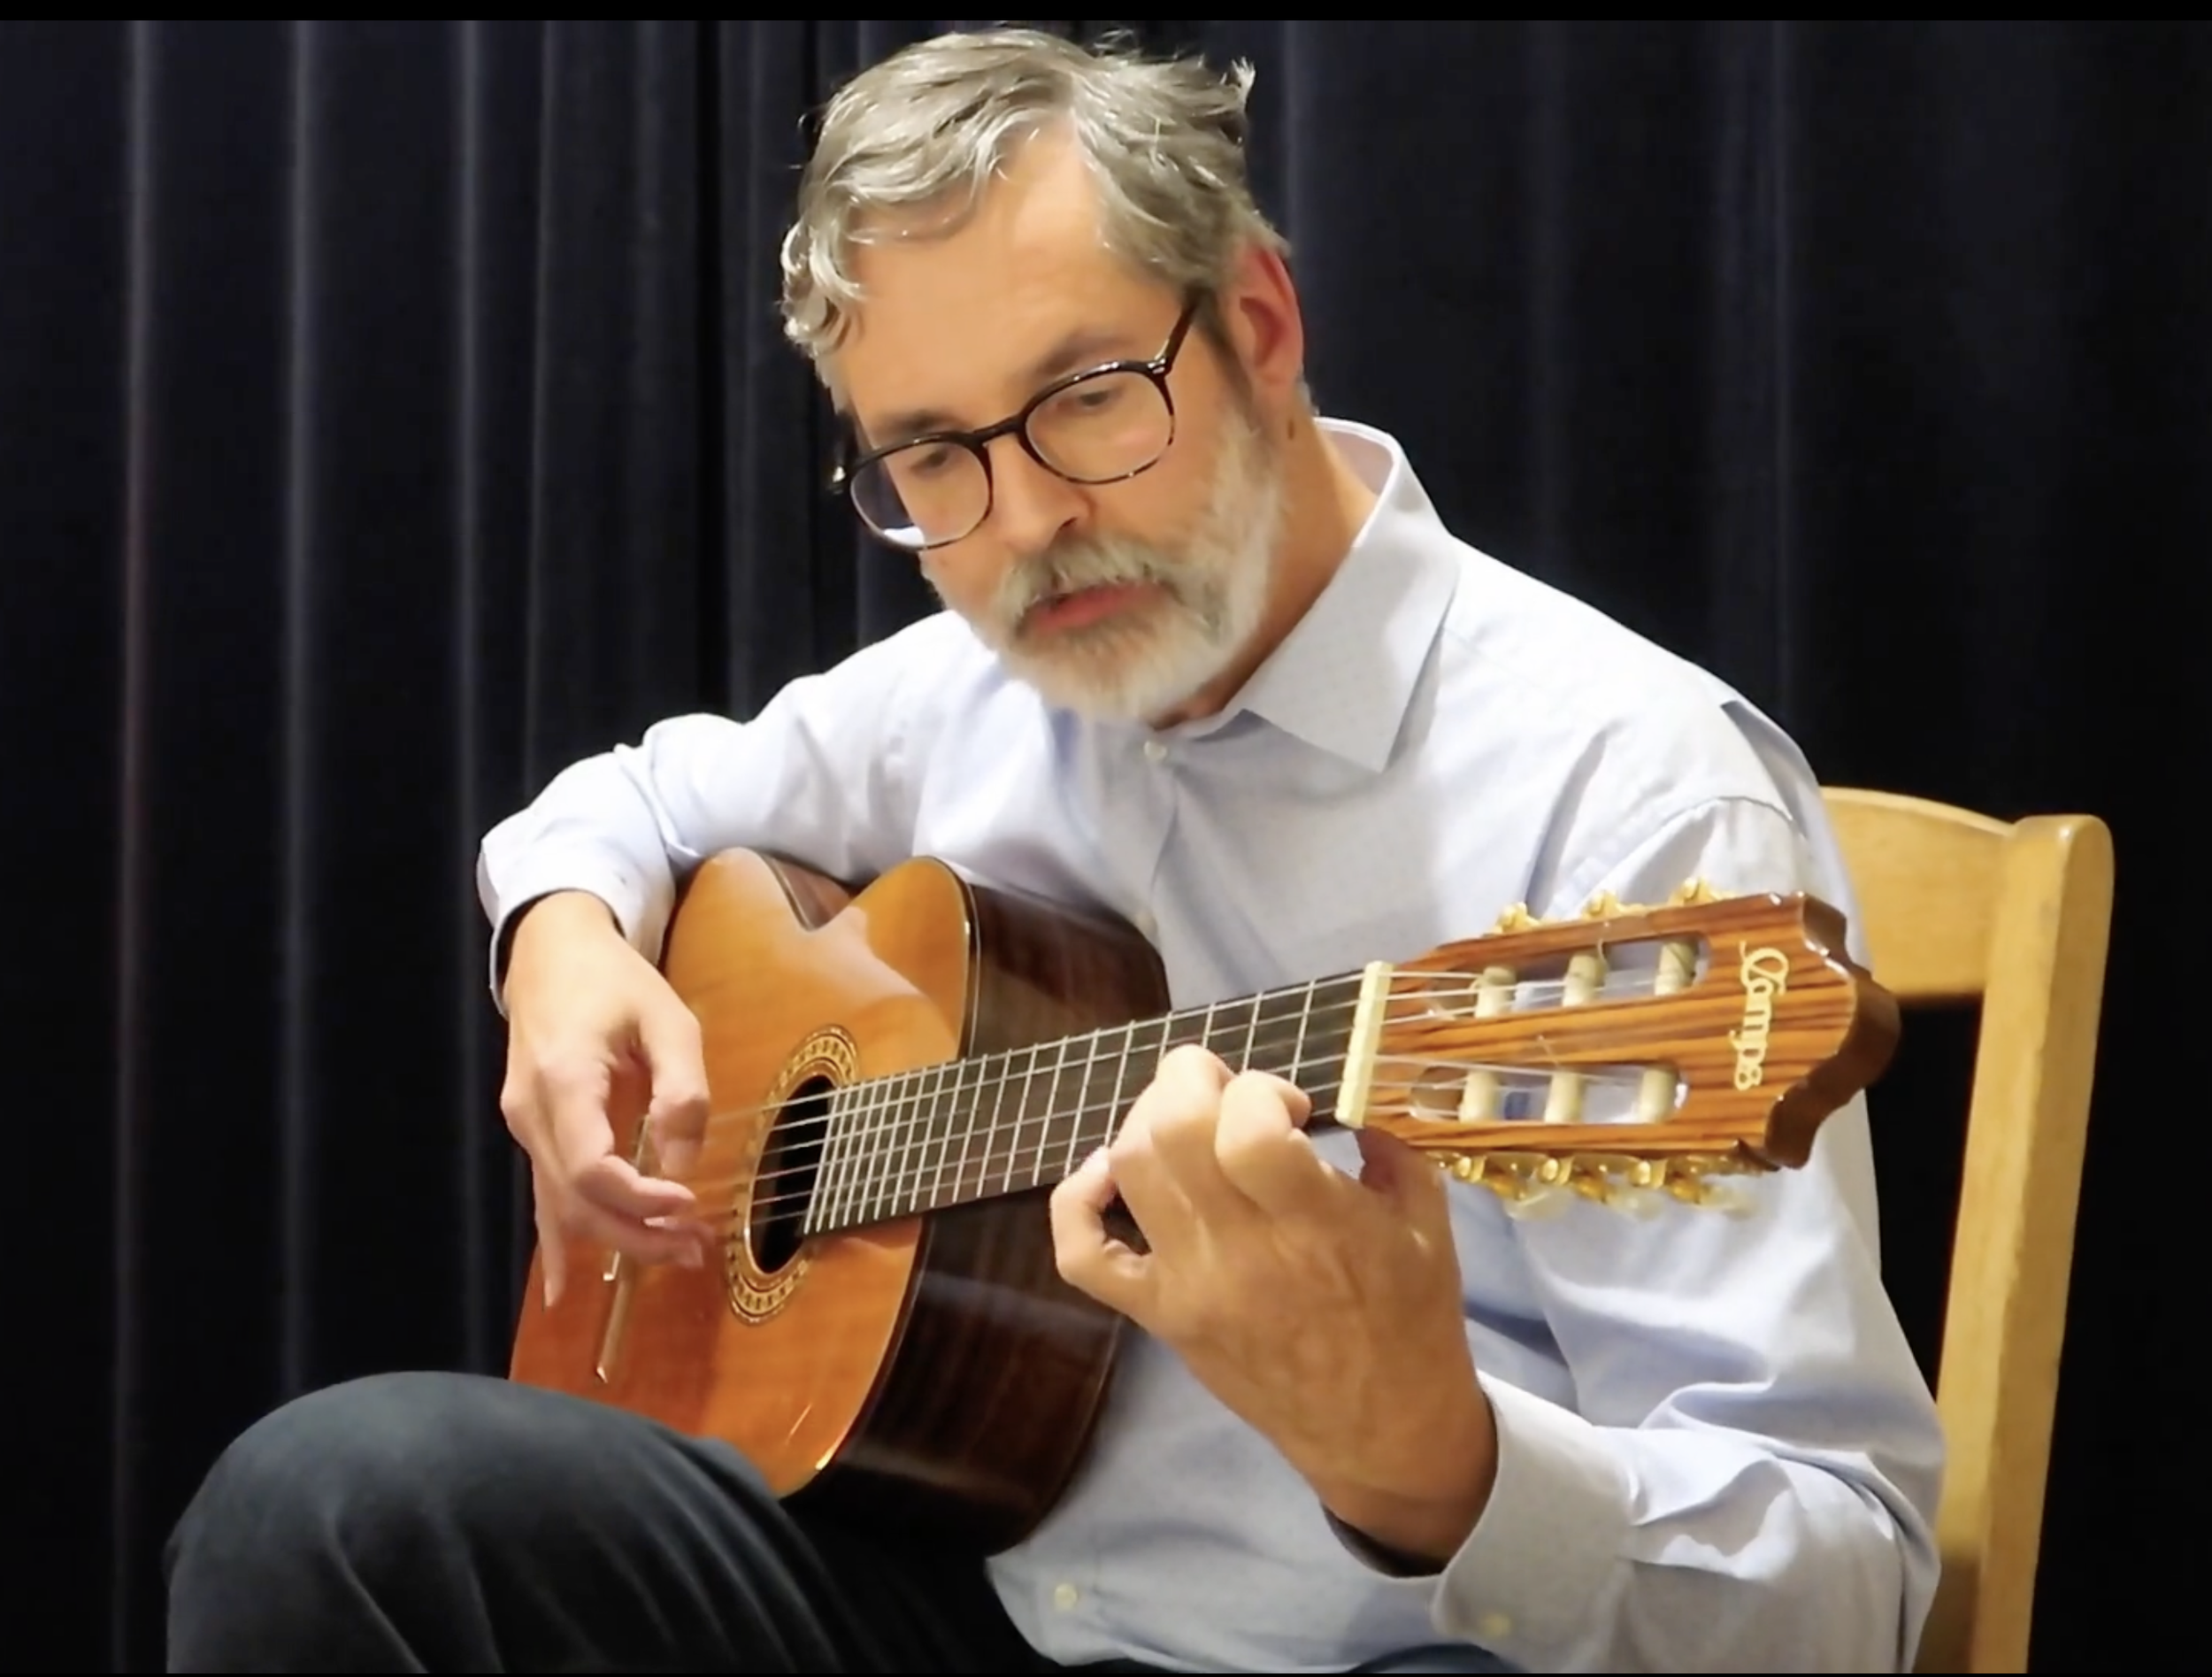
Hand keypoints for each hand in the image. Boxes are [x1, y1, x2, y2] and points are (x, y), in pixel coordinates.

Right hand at [498, 891, 715, 1305]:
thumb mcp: (667, 1018)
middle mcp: (531, 1112)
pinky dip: (560, 1240)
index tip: (689, 1205)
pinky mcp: (529, 1130)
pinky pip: (543, 1194)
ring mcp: (522, 1124)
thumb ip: (681, 1090)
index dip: (640, 1200)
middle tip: (695, 1250)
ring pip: (560, 1204)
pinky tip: (563, 1289)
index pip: (592, 1168)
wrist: (552, 950)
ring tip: (675, 1254)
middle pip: (575, 1200)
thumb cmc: (614, 979)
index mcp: (564, 1080)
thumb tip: (682, 1163)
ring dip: (615, 1237)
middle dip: (636, 1234)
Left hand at [1049, 1043, 1497, 1562]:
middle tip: (1226, 1088)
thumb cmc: (1412, 1322)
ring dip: (1147, 1119)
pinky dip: (1079, 1199)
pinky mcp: (1158, 1316)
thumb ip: (1392, 1145)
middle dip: (1192, 1077)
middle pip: (1172, 1130)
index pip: (1249, 1128)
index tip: (1290, 1107)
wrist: (1381, 1432)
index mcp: (1318, 1225)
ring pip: (1129, 1170)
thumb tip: (1350, 1094)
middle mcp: (1242, 1252)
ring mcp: (1189, 1286)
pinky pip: (1083, 1256)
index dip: (1259, 1089)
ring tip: (1187, 1121)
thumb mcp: (1429, 1223)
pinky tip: (1109, 1174)